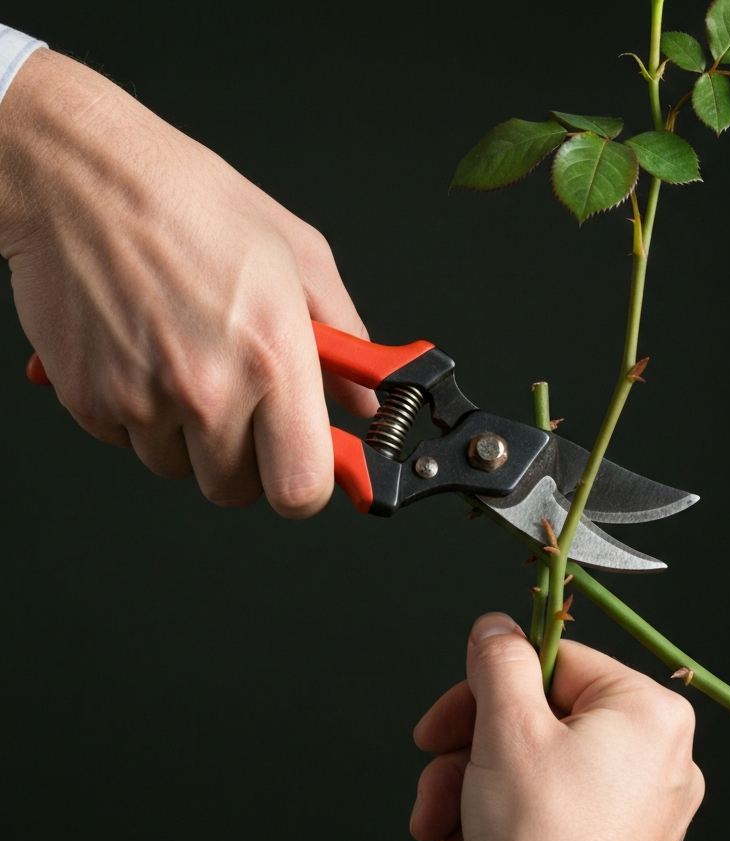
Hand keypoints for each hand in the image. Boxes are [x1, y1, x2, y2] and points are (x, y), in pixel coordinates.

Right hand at [0, 49, 377, 516]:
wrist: (79, 174)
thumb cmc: (189, 204)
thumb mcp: (300, 256)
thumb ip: (345, 338)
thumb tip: (362, 400)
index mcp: (273, 356)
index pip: (302, 488)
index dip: (307, 486)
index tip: (307, 467)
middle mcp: (208, 388)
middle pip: (234, 489)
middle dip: (243, 458)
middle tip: (241, 408)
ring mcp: (143, 399)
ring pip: (178, 468)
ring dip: (186, 436)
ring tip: (185, 363)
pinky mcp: (88, 399)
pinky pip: (126, 442)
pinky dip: (137, 414)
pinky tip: (144, 356)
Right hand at [410, 613, 704, 840]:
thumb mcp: (507, 730)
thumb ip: (499, 662)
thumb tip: (495, 629)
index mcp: (650, 712)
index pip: (554, 665)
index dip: (487, 688)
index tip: (446, 717)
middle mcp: (659, 755)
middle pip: (539, 721)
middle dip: (470, 753)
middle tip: (434, 774)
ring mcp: (642, 806)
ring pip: (536, 769)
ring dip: (473, 792)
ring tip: (439, 827)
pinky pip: (551, 810)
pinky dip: (501, 823)